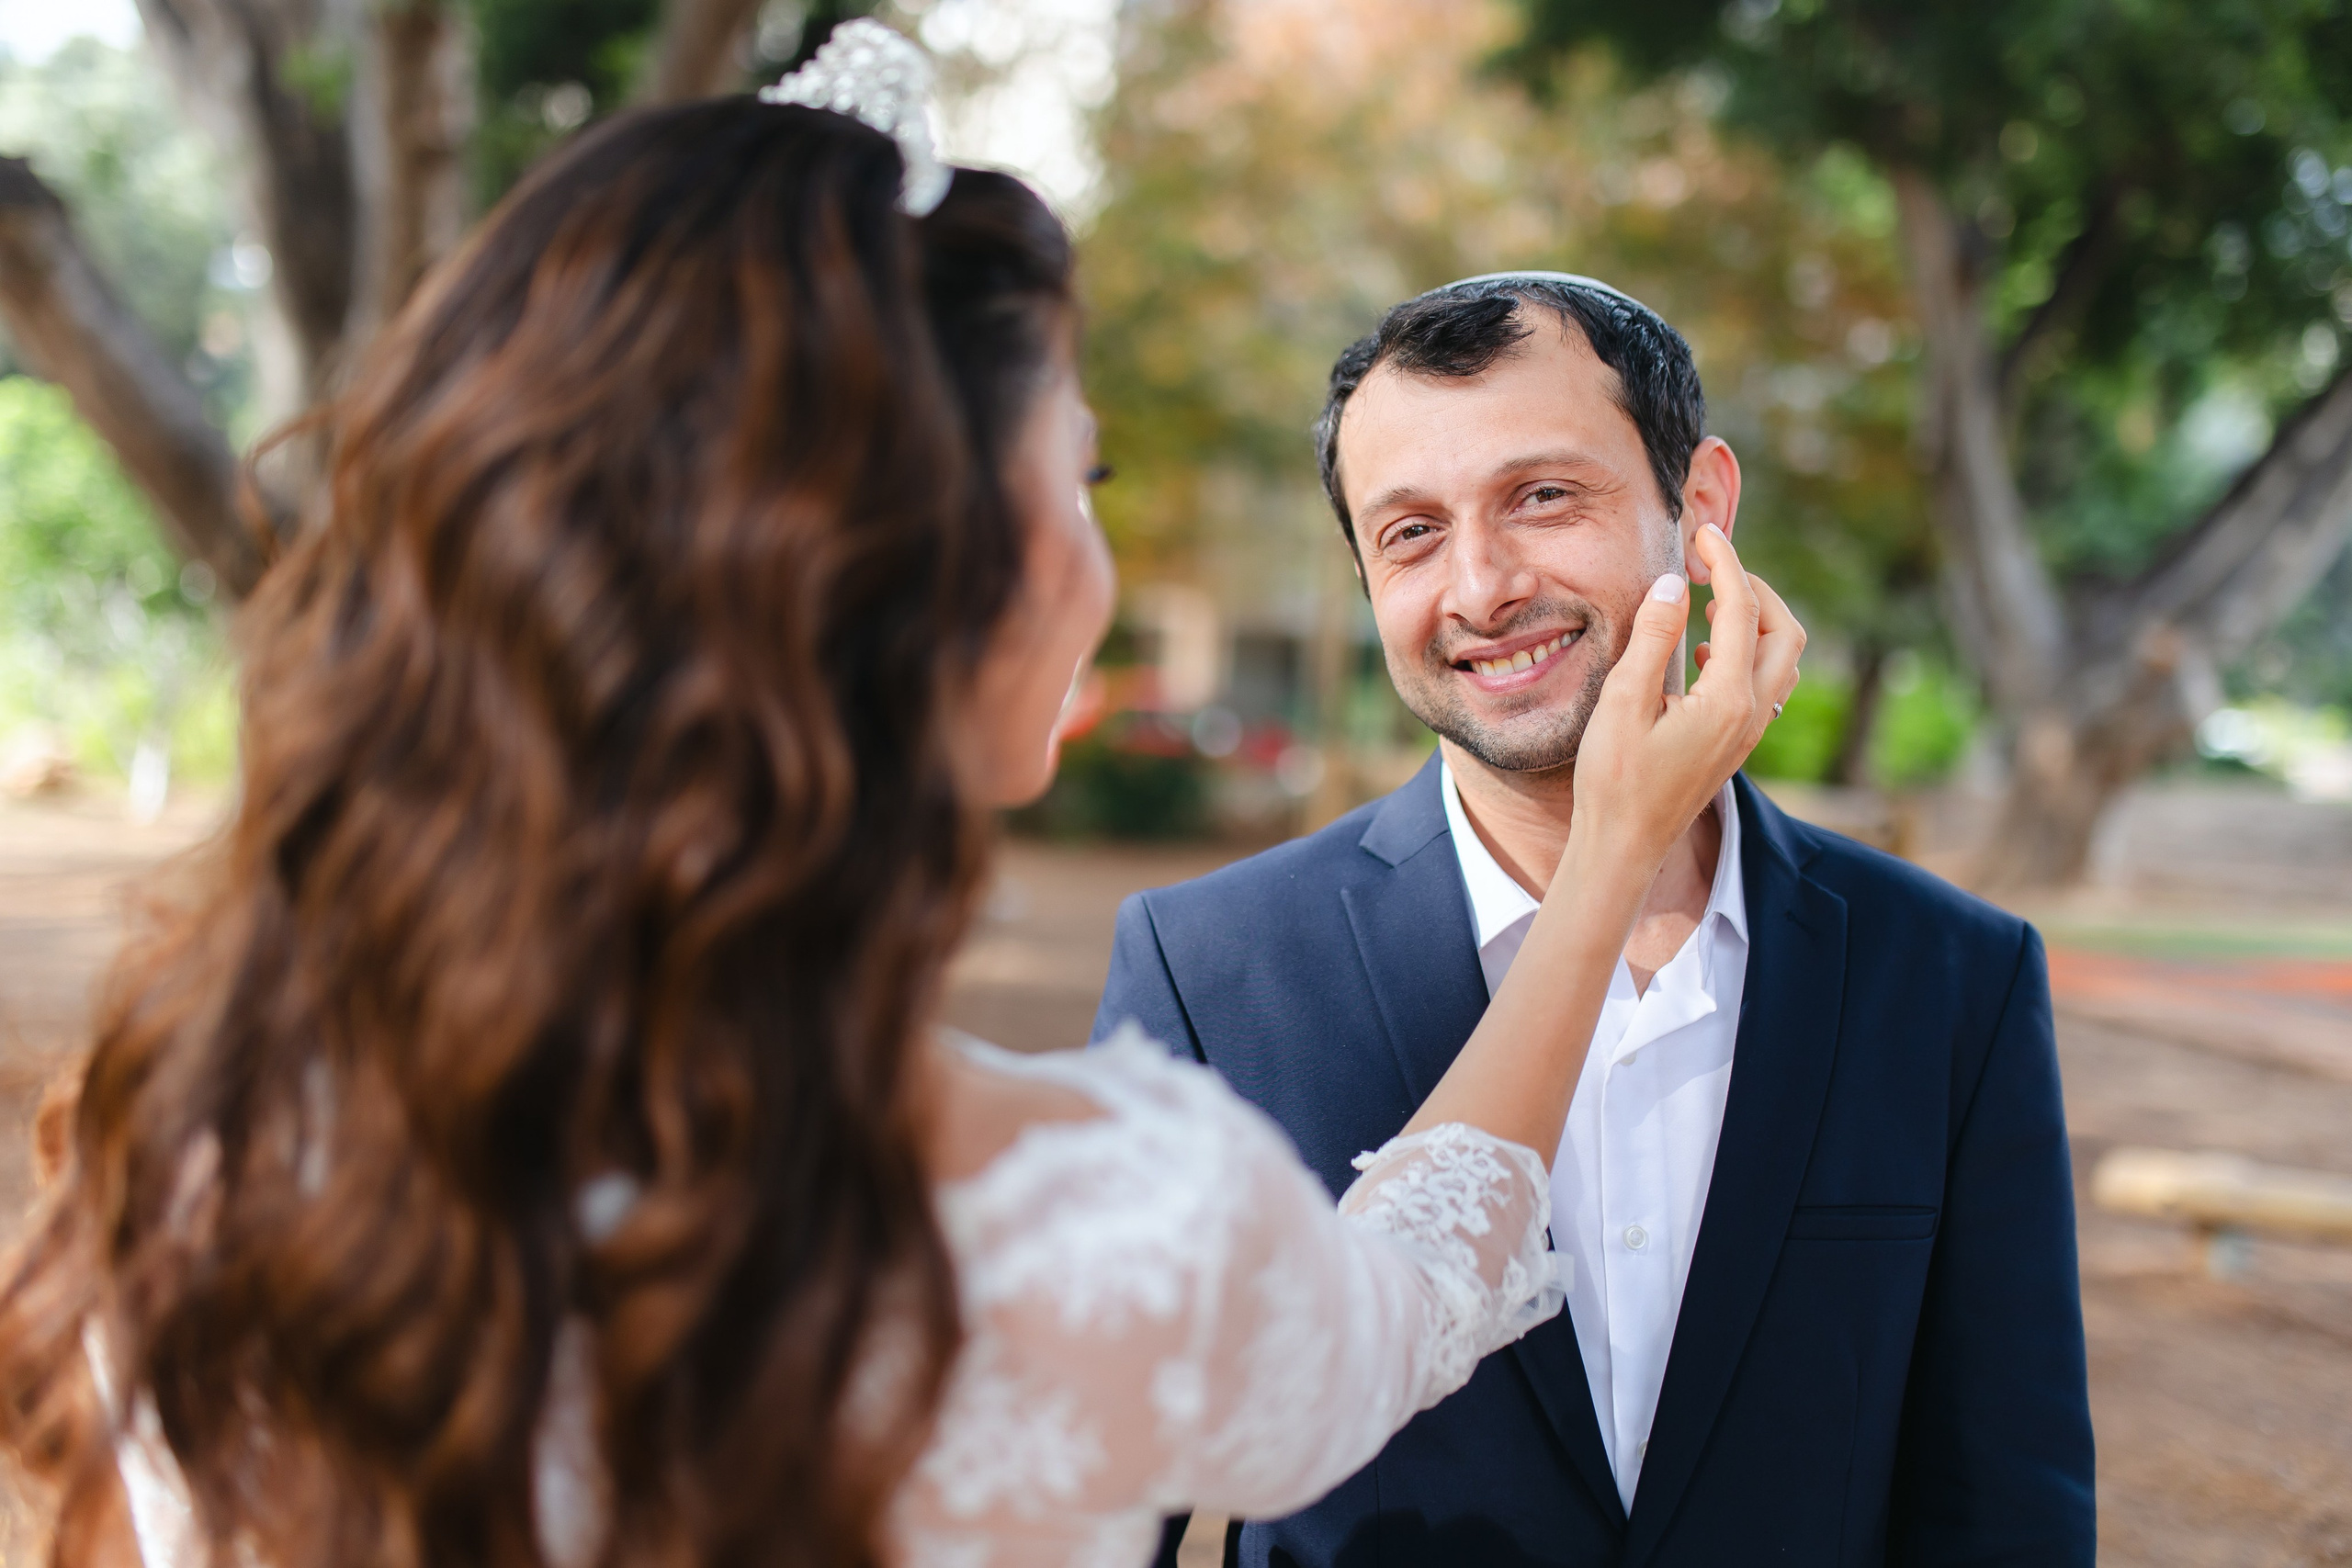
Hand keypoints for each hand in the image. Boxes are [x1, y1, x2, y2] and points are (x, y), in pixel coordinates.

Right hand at [1567, 524, 1803, 868]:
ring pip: (1782, 659)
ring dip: (1758, 621)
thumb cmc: (1615, 779)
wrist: (1624, 845)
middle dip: (1755, 588)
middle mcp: (1752, 714)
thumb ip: (1653, 636)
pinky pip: (1766, 684)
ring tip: (1711, 603)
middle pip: (1786, 630)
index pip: (1743, 609)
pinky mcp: (1737, 743)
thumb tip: (1674, 583)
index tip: (1704, 532)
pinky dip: (1748, 652)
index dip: (1726, 562)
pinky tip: (1707, 654)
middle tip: (1712, 565)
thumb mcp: (1623, 700)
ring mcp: (1749, 732)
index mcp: (1729, 699)